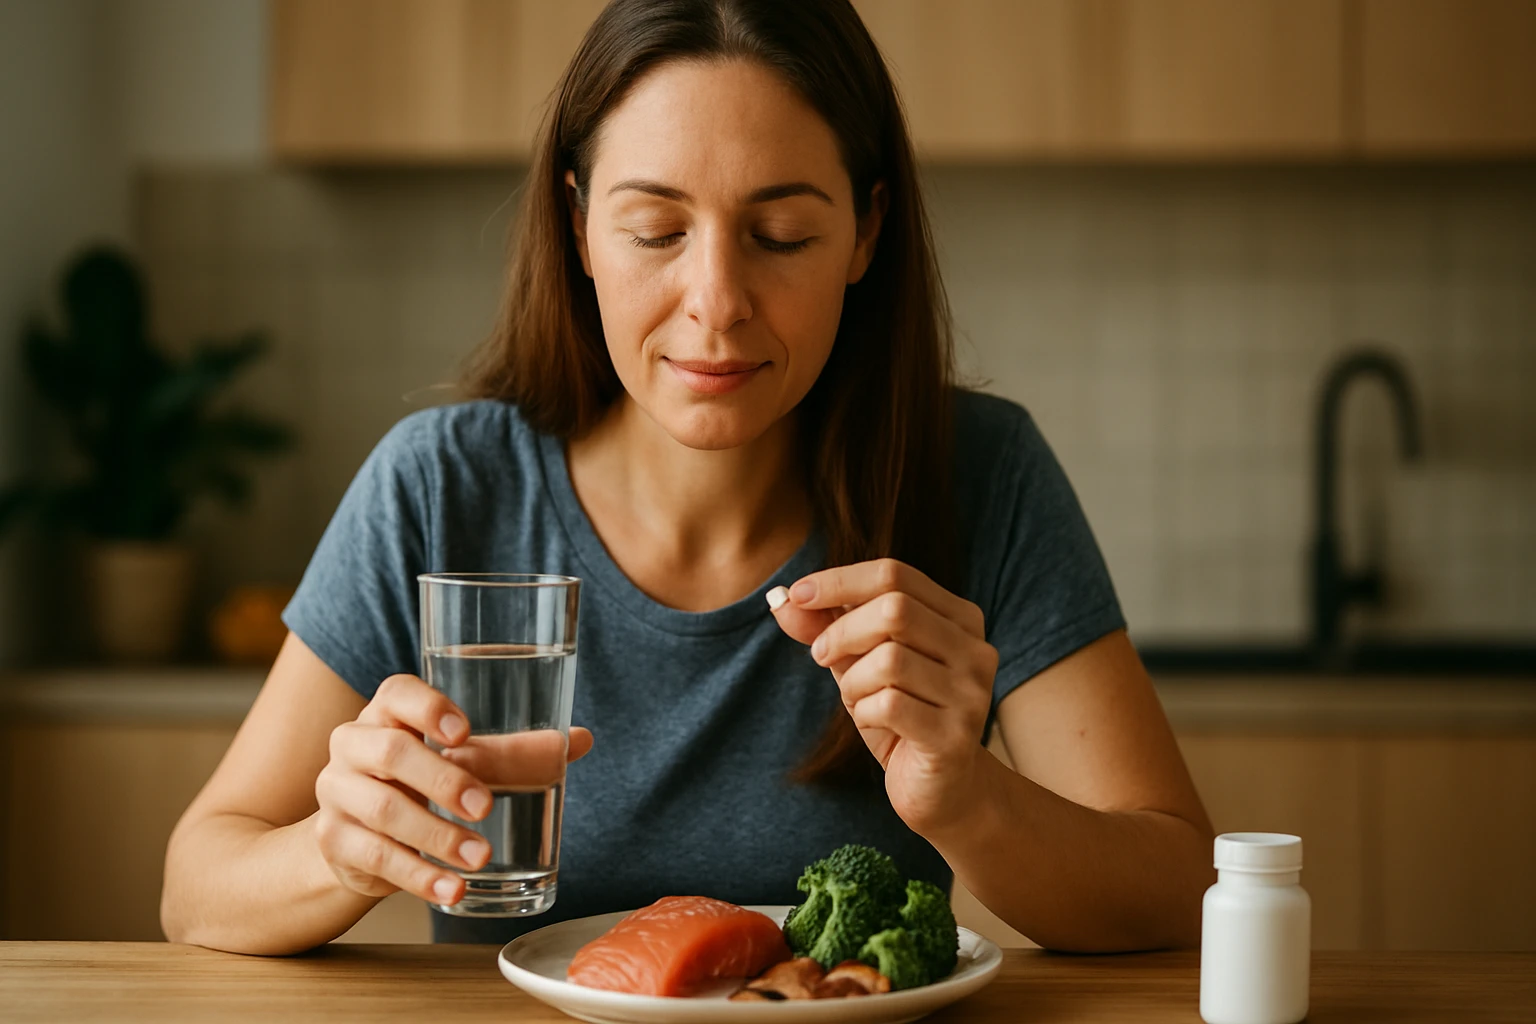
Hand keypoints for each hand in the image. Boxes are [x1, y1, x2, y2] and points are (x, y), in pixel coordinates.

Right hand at [313, 673, 593, 905]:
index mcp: (388, 713)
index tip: (464, 733)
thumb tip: (579, 740)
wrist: (356, 837)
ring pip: (384, 810)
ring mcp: (338, 792)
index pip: (397, 693)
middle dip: (442, 780)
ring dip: (437, 836)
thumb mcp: (459, 760)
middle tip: (485, 805)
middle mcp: (353, 744)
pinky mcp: (334, 840)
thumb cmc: (417, 782)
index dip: (428, 708)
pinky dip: (419, 877)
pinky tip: (452, 890)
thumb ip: (513, 751)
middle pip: (391, 753)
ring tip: (480, 857)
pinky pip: (376, 857)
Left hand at [769, 558, 996, 835]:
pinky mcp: (956, 736)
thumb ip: (826, 628)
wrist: (942, 790)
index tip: (799, 594)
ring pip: (890, 659)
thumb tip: (782, 599)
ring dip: (853, 680)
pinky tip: (872, 723)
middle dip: (841, 632)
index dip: (840, 581)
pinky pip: (890, 705)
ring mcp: (971, 693)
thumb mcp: (859, 663)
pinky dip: (864, 712)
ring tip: (855, 698)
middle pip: (895, 610)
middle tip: (821, 656)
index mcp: (959, 618)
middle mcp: (975, 649)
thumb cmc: (901, 716)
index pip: (895, 574)